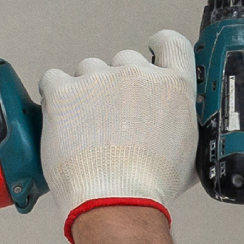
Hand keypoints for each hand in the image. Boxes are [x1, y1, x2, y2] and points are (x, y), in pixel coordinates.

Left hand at [41, 28, 197, 240]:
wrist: (114, 200)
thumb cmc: (149, 184)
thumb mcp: (190, 154)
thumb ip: (184, 126)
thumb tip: (183, 127)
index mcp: (173, 86)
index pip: (170, 43)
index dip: (158, 44)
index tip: (151, 48)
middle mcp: (137, 74)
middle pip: (123, 61)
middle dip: (117, 83)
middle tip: (111, 116)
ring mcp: (99, 79)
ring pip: (88, 70)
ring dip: (85, 91)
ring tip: (85, 127)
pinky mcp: (64, 91)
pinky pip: (53, 79)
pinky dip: (55, 95)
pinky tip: (61, 119)